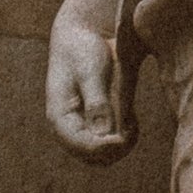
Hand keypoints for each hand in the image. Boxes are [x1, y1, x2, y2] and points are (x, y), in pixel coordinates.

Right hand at [46, 14, 132, 161]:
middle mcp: (70, 128)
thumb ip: (97, 103)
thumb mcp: (89, 72)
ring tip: (132, 121)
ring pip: (105, 156)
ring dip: (122, 146)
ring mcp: (84, 128)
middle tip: (131, 128)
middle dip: (114, 150)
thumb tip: (103, 135)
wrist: (86, 35)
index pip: (78, 145)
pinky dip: (127, 138)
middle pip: (92, 157)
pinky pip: (114, 144)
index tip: (122, 138)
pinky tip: (133, 120)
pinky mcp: (100, 124)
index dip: (101, 147)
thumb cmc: (83, 50)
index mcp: (59, 116)